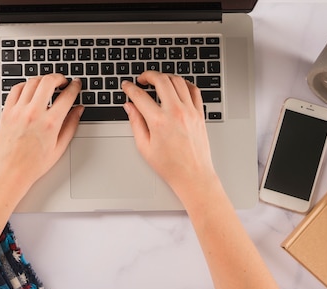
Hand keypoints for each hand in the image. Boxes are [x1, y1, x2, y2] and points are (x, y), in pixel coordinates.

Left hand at [0, 74, 82, 193]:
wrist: (10, 172)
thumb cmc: (33, 164)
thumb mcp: (59, 147)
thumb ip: (71, 125)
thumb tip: (78, 110)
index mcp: (50, 124)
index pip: (67, 96)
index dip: (75, 87)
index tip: (76, 84)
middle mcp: (34, 114)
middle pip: (48, 81)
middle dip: (59, 77)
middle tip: (63, 81)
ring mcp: (18, 111)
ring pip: (32, 82)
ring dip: (42, 80)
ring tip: (48, 84)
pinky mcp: (7, 111)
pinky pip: (16, 89)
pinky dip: (25, 85)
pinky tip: (30, 89)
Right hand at [122, 71, 216, 197]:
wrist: (192, 175)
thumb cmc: (170, 166)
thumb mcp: (144, 147)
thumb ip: (135, 123)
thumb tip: (129, 107)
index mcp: (159, 122)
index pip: (140, 96)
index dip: (130, 88)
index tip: (127, 86)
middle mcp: (175, 113)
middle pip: (161, 80)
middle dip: (148, 75)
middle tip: (142, 79)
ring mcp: (190, 112)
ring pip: (178, 81)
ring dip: (166, 77)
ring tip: (158, 81)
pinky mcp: (199, 114)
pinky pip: (194, 90)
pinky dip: (184, 83)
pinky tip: (177, 86)